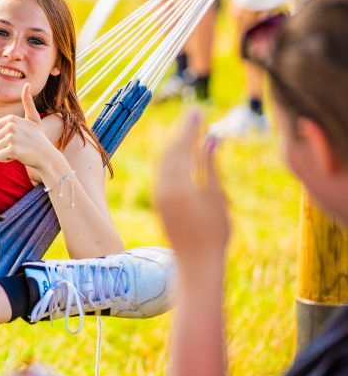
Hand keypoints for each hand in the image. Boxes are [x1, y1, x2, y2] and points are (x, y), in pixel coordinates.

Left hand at [0, 84, 54, 169]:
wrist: (47, 156)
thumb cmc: (38, 138)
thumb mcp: (34, 118)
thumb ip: (28, 102)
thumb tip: (27, 83)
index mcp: (12, 118)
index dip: (1, 136)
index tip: (15, 138)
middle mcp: (11, 126)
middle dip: (2, 146)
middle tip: (18, 146)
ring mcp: (12, 137)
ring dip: (4, 153)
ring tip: (18, 151)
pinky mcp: (12, 149)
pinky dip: (5, 160)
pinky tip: (16, 157)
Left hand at [155, 111, 229, 263]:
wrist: (196, 263)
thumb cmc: (214, 233)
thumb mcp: (217, 197)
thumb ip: (210, 167)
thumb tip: (211, 139)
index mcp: (178, 186)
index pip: (182, 149)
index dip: (190, 129)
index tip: (197, 112)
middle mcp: (163, 188)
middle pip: (170, 152)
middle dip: (182, 134)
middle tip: (194, 116)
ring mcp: (158, 196)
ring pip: (164, 162)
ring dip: (176, 146)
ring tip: (190, 131)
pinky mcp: (159, 203)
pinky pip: (163, 173)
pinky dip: (173, 160)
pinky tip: (183, 154)